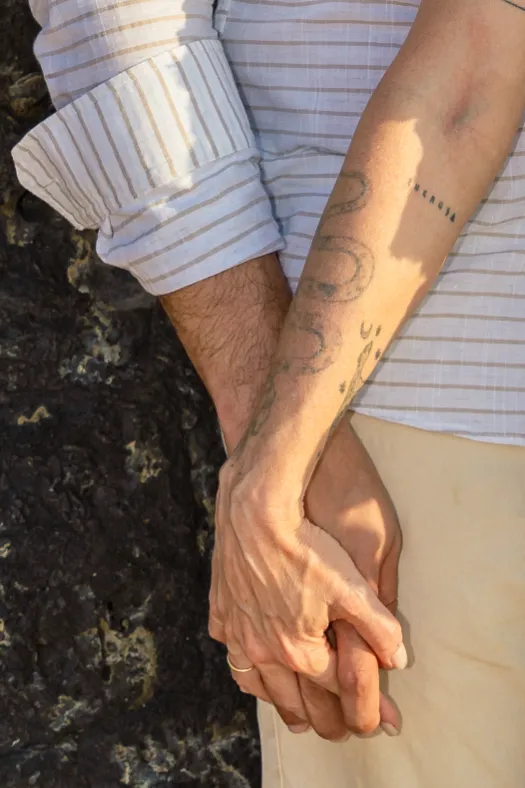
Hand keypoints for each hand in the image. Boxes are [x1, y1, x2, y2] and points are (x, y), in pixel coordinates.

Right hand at [209, 419, 406, 737]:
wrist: (256, 510)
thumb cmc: (306, 546)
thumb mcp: (353, 586)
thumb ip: (379, 627)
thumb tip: (398, 659)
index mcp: (298, 649)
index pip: (332, 687)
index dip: (360, 704)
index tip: (377, 720)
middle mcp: (263, 648)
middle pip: (289, 696)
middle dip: (314, 716)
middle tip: (332, 729)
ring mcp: (238, 628)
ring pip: (252, 679)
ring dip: (273, 697)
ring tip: (287, 709)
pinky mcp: (222, 605)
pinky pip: (227, 644)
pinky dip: (239, 657)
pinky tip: (245, 654)